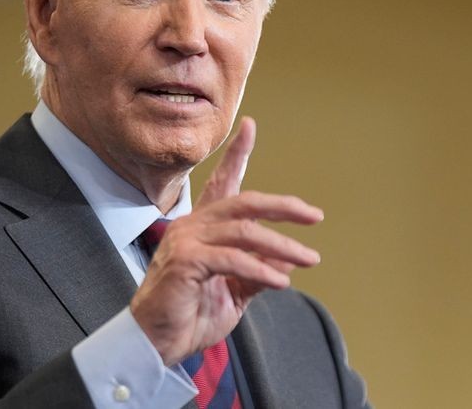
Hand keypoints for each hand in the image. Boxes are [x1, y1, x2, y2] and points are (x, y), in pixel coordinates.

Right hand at [130, 117, 323, 365]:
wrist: (157, 343)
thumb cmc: (191, 314)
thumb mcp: (234, 289)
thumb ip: (258, 270)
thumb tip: (289, 258)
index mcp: (203, 227)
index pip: (223, 184)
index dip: (236, 154)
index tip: (250, 127)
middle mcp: (193, 225)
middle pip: (244, 202)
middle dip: (283, 206)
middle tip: (314, 216)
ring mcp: (186, 240)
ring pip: (244, 230)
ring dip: (281, 245)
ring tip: (309, 258)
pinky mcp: (185, 261)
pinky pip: (232, 258)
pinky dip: (261, 269)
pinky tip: (282, 281)